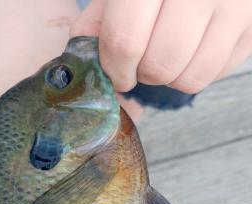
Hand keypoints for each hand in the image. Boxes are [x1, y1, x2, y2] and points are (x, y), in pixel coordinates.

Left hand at [71, 0, 251, 92]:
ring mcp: (236, 6)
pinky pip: (213, 74)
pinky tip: (190, 50)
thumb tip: (85, 55)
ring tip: (164, 55)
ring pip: (189, 77)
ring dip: (168, 78)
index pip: (125, 40)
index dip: (113, 67)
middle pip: (159, 64)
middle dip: (140, 74)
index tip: (115, 71)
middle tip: (139, 63)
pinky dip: (194, 72)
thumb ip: (102, 14)